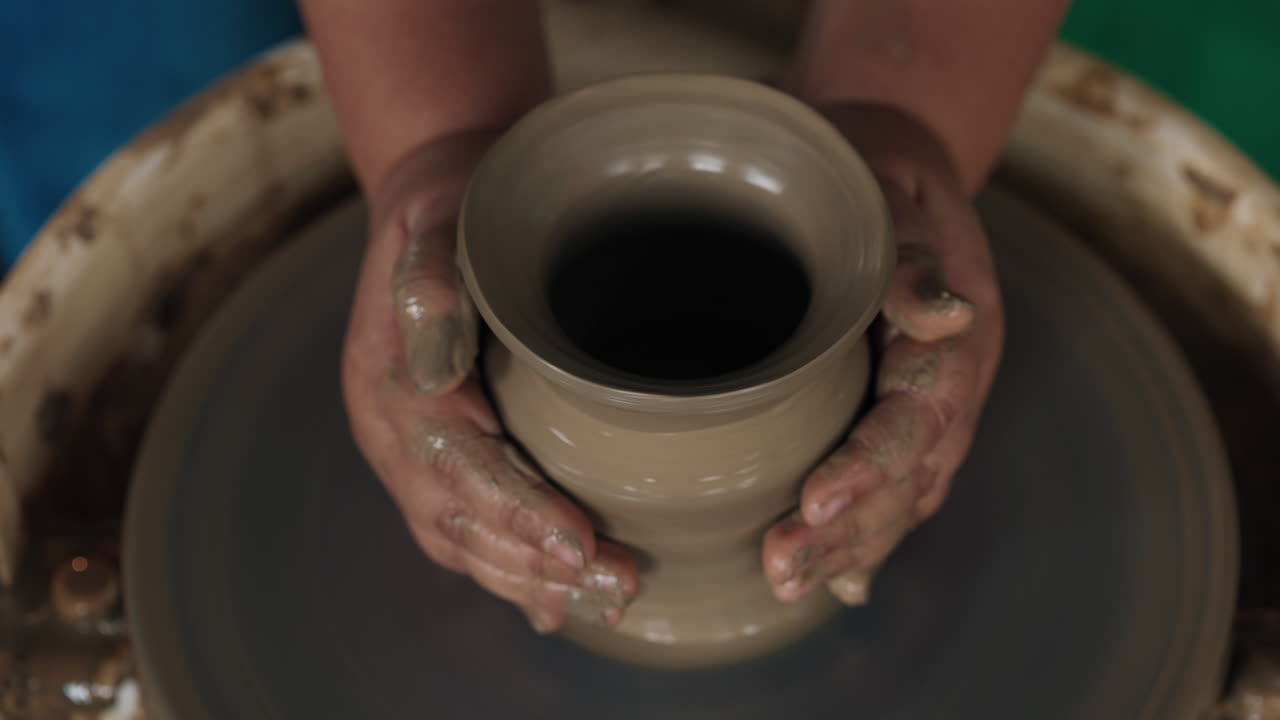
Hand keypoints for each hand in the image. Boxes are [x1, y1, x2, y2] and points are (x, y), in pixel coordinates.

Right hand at [342, 131, 639, 632]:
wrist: (435, 201)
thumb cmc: (454, 211)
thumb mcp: (439, 224)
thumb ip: (433, 290)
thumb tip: (436, 375)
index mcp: (388, 382)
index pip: (453, 464)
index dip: (515, 509)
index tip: (578, 543)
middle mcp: (392, 432)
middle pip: (460, 520)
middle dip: (539, 563)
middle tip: (619, 586)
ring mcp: (409, 454)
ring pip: (462, 541)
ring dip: (533, 580)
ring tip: (608, 599)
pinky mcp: (439, 460)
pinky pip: (464, 532)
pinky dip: (512, 571)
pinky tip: (556, 602)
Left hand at [763, 105, 1004, 604]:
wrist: (897, 168)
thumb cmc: (880, 180)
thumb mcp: (896, 196)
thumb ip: (913, 259)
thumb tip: (949, 314)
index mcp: (953, 344)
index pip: (914, 422)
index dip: (866, 468)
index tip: (813, 505)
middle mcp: (948, 390)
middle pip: (905, 479)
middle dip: (846, 533)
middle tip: (778, 569)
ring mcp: (930, 411)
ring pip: (899, 497)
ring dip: (849, 547)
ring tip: (788, 584)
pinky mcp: (902, 418)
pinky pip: (893, 488)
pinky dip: (866, 536)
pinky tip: (838, 580)